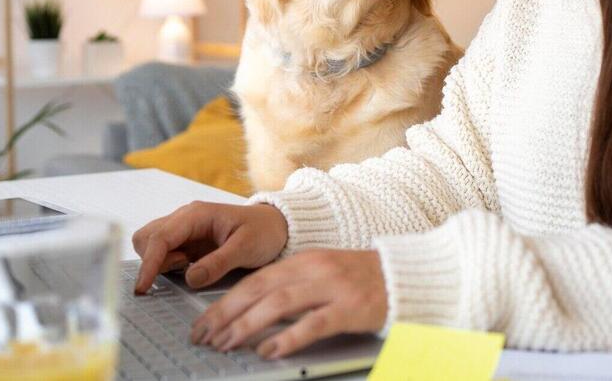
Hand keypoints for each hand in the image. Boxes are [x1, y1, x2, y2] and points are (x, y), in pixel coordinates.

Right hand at [130, 201, 287, 292]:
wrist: (275, 227)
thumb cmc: (263, 231)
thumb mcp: (247, 248)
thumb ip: (219, 263)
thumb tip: (191, 279)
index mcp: (196, 215)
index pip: (160, 237)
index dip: (149, 263)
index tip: (143, 287)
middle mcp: (184, 219)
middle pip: (146, 238)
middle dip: (154, 260)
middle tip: (184, 268)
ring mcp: (183, 230)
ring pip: (150, 245)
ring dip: (160, 262)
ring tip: (189, 267)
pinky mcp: (186, 243)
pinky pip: (162, 253)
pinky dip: (166, 265)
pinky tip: (189, 267)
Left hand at [190, 249, 387, 359]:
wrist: (406, 274)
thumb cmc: (363, 279)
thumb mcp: (323, 274)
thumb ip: (292, 286)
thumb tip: (253, 310)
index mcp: (304, 260)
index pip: (255, 280)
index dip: (226, 302)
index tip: (205, 322)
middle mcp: (314, 270)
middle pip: (259, 289)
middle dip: (227, 313)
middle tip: (205, 336)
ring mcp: (332, 287)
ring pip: (279, 303)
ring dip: (248, 325)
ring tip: (227, 343)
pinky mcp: (350, 307)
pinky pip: (314, 323)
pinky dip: (288, 337)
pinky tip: (270, 350)